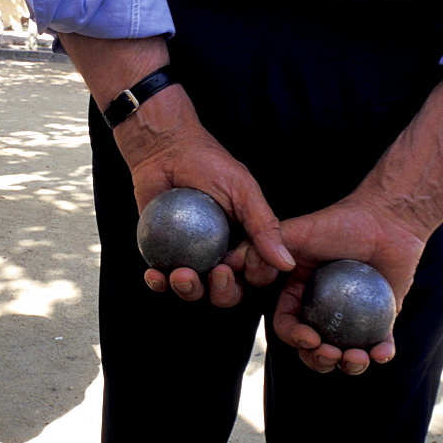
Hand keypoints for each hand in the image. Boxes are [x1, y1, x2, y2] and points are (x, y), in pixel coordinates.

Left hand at [122, 91, 294, 305]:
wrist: (165, 149)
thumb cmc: (209, 164)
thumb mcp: (243, 190)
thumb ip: (264, 225)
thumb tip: (287, 263)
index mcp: (245, 244)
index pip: (257, 274)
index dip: (255, 276)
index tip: (246, 261)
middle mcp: (220, 255)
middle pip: (228, 292)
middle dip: (224, 291)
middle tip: (219, 272)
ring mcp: (190, 257)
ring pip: (194, 291)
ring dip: (190, 291)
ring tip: (183, 275)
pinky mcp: (162, 254)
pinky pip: (161, 279)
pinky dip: (158, 283)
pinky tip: (156, 275)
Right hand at [230, 197, 425, 373]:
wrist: (384, 218)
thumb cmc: (337, 223)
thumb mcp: (294, 232)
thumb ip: (263, 248)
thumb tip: (234, 267)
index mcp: (296, 296)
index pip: (286, 325)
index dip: (293, 337)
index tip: (309, 336)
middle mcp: (320, 311)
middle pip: (312, 349)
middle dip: (319, 360)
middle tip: (332, 353)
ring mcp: (350, 318)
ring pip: (344, 355)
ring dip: (349, 365)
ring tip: (359, 358)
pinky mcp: (380, 319)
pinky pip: (380, 345)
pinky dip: (381, 353)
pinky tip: (381, 354)